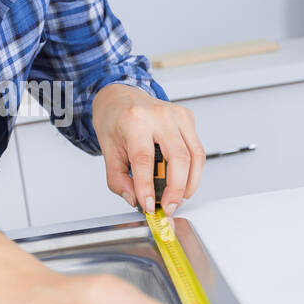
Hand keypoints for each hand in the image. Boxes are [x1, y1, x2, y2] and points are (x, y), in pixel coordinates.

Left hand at [91, 83, 204, 215]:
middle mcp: (159, 114)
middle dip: (175, 190)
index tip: (148, 205)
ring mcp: (177, 114)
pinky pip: (197, 149)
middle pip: (178, 158)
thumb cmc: (114, 119)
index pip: (144, 159)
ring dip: (189, 183)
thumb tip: (134, 199)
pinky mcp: (187, 117)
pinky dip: (193, 170)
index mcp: (134, 120)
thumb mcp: (107, 149)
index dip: (147, 186)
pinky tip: (184, 181)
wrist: (120, 96)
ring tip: (178, 198)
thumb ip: (117, 178)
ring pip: (194, 155)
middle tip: (168, 207)